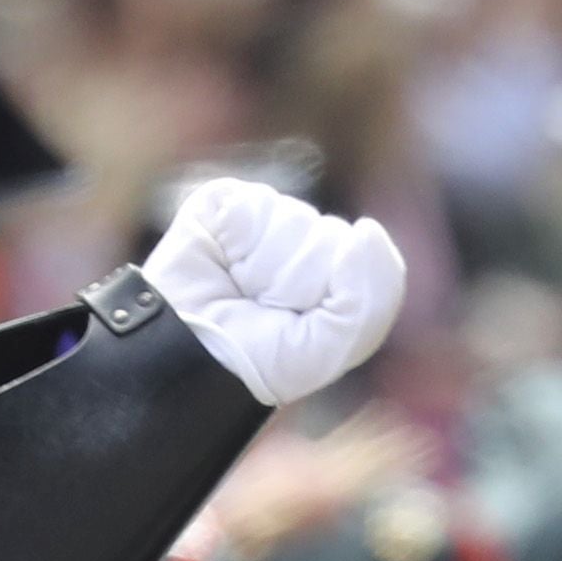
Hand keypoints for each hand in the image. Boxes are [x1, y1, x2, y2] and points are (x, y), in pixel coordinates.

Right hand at [140, 177, 408, 409]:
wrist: (188, 357)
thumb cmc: (260, 360)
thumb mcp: (332, 347)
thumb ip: (373, 296)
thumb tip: (368, 229)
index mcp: (340, 272)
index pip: (367, 259)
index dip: (332, 298)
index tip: (297, 324)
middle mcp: (308, 238)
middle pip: (332, 239)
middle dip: (299, 285)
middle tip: (263, 308)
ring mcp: (269, 216)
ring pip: (296, 222)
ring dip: (267, 269)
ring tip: (241, 288)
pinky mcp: (229, 201)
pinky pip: (257, 207)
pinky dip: (241, 244)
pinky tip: (225, 263)